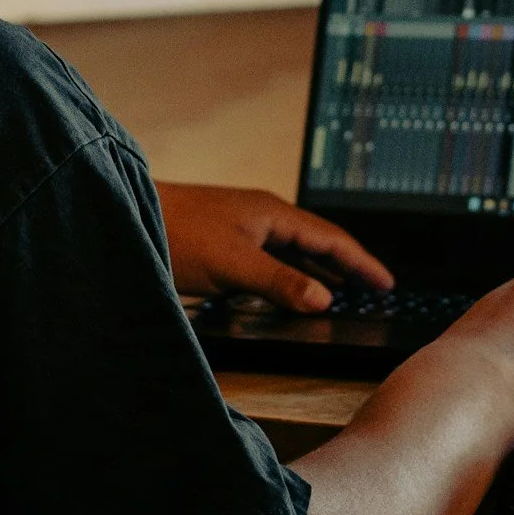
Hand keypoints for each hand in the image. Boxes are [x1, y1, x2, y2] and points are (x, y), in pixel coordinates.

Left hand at [154, 182, 394, 311]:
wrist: (127, 216)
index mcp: (273, 214)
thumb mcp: (234, 264)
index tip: (386, 284)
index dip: (362, 263)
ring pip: (293, 253)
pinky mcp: (224, 243)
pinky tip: (288, 291)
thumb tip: (324, 300)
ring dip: (317, 273)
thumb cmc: (177, 233)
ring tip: (341, 294)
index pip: (332, 239)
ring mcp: (243, 228)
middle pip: (317, 243)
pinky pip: (271, 259)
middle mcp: (263, 217)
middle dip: (347, 266)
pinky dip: (288, 276)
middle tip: (372, 290)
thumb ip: (280, 282)